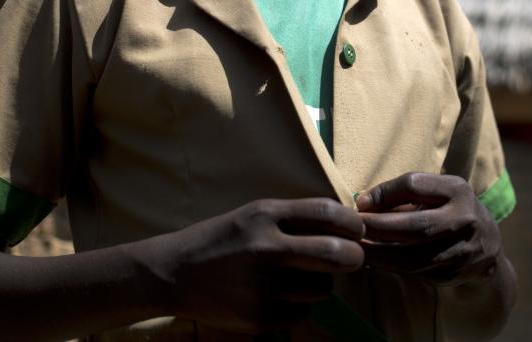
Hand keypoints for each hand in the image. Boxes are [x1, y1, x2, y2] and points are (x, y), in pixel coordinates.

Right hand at [144, 198, 364, 333]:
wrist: (174, 273)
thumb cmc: (223, 238)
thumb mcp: (255, 214)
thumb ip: (296, 217)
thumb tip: (348, 225)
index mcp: (266, 215)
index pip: (329, 213)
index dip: (353, 223)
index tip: (357, 230)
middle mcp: (266, 250)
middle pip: (337, 254)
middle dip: (354, 256)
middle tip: (351, 257)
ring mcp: (262, 287)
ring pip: (323, 287)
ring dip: (323, 282)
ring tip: (301, 276)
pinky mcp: (260, 317)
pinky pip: (303, 312)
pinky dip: (300, 304)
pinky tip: (279, 295)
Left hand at [356, 173, 501, 286]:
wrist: (487, 247)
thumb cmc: (449, 211)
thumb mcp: (437, 194)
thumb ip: (404, 196)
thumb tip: (362, 203)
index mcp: (457, 190)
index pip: (414, 185)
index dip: (383, 193)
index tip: (360, 202)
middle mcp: (464, 219)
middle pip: (414, 225)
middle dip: (378, 228)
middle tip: (352, 229)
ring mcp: (461, 251)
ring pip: (412, 257)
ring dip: (378, 254)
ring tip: (355, 248)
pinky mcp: (452, 274)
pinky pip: (414, 272)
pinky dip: (389, 266)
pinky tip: (371, 261)